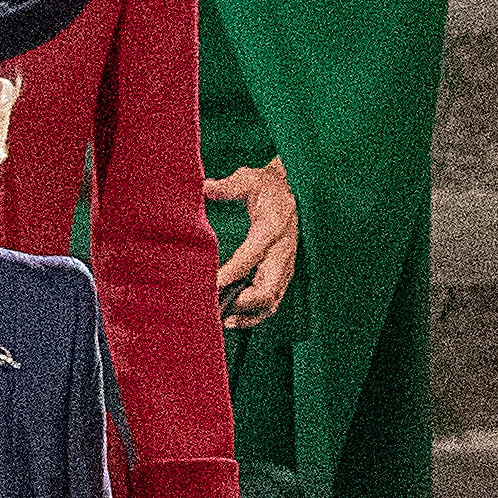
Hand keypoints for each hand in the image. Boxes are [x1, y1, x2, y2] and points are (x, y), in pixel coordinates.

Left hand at [210, 159, 299, 320]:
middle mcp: (282, 252)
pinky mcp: (281, 276)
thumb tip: (206, 187)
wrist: (290, 193)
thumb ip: (229, 186)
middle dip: (241, 303)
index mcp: (273, 228)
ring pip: (269, 302)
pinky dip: (251, 316)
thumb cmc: (267, 187)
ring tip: (220, 319)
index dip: (232, 273)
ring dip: (246, 315)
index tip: (211, 285)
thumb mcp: (250, 178)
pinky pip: (270, 303)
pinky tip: (230, 319)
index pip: (252, 256)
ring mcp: (284, 267)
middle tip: (215, 306)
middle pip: (267, 289)